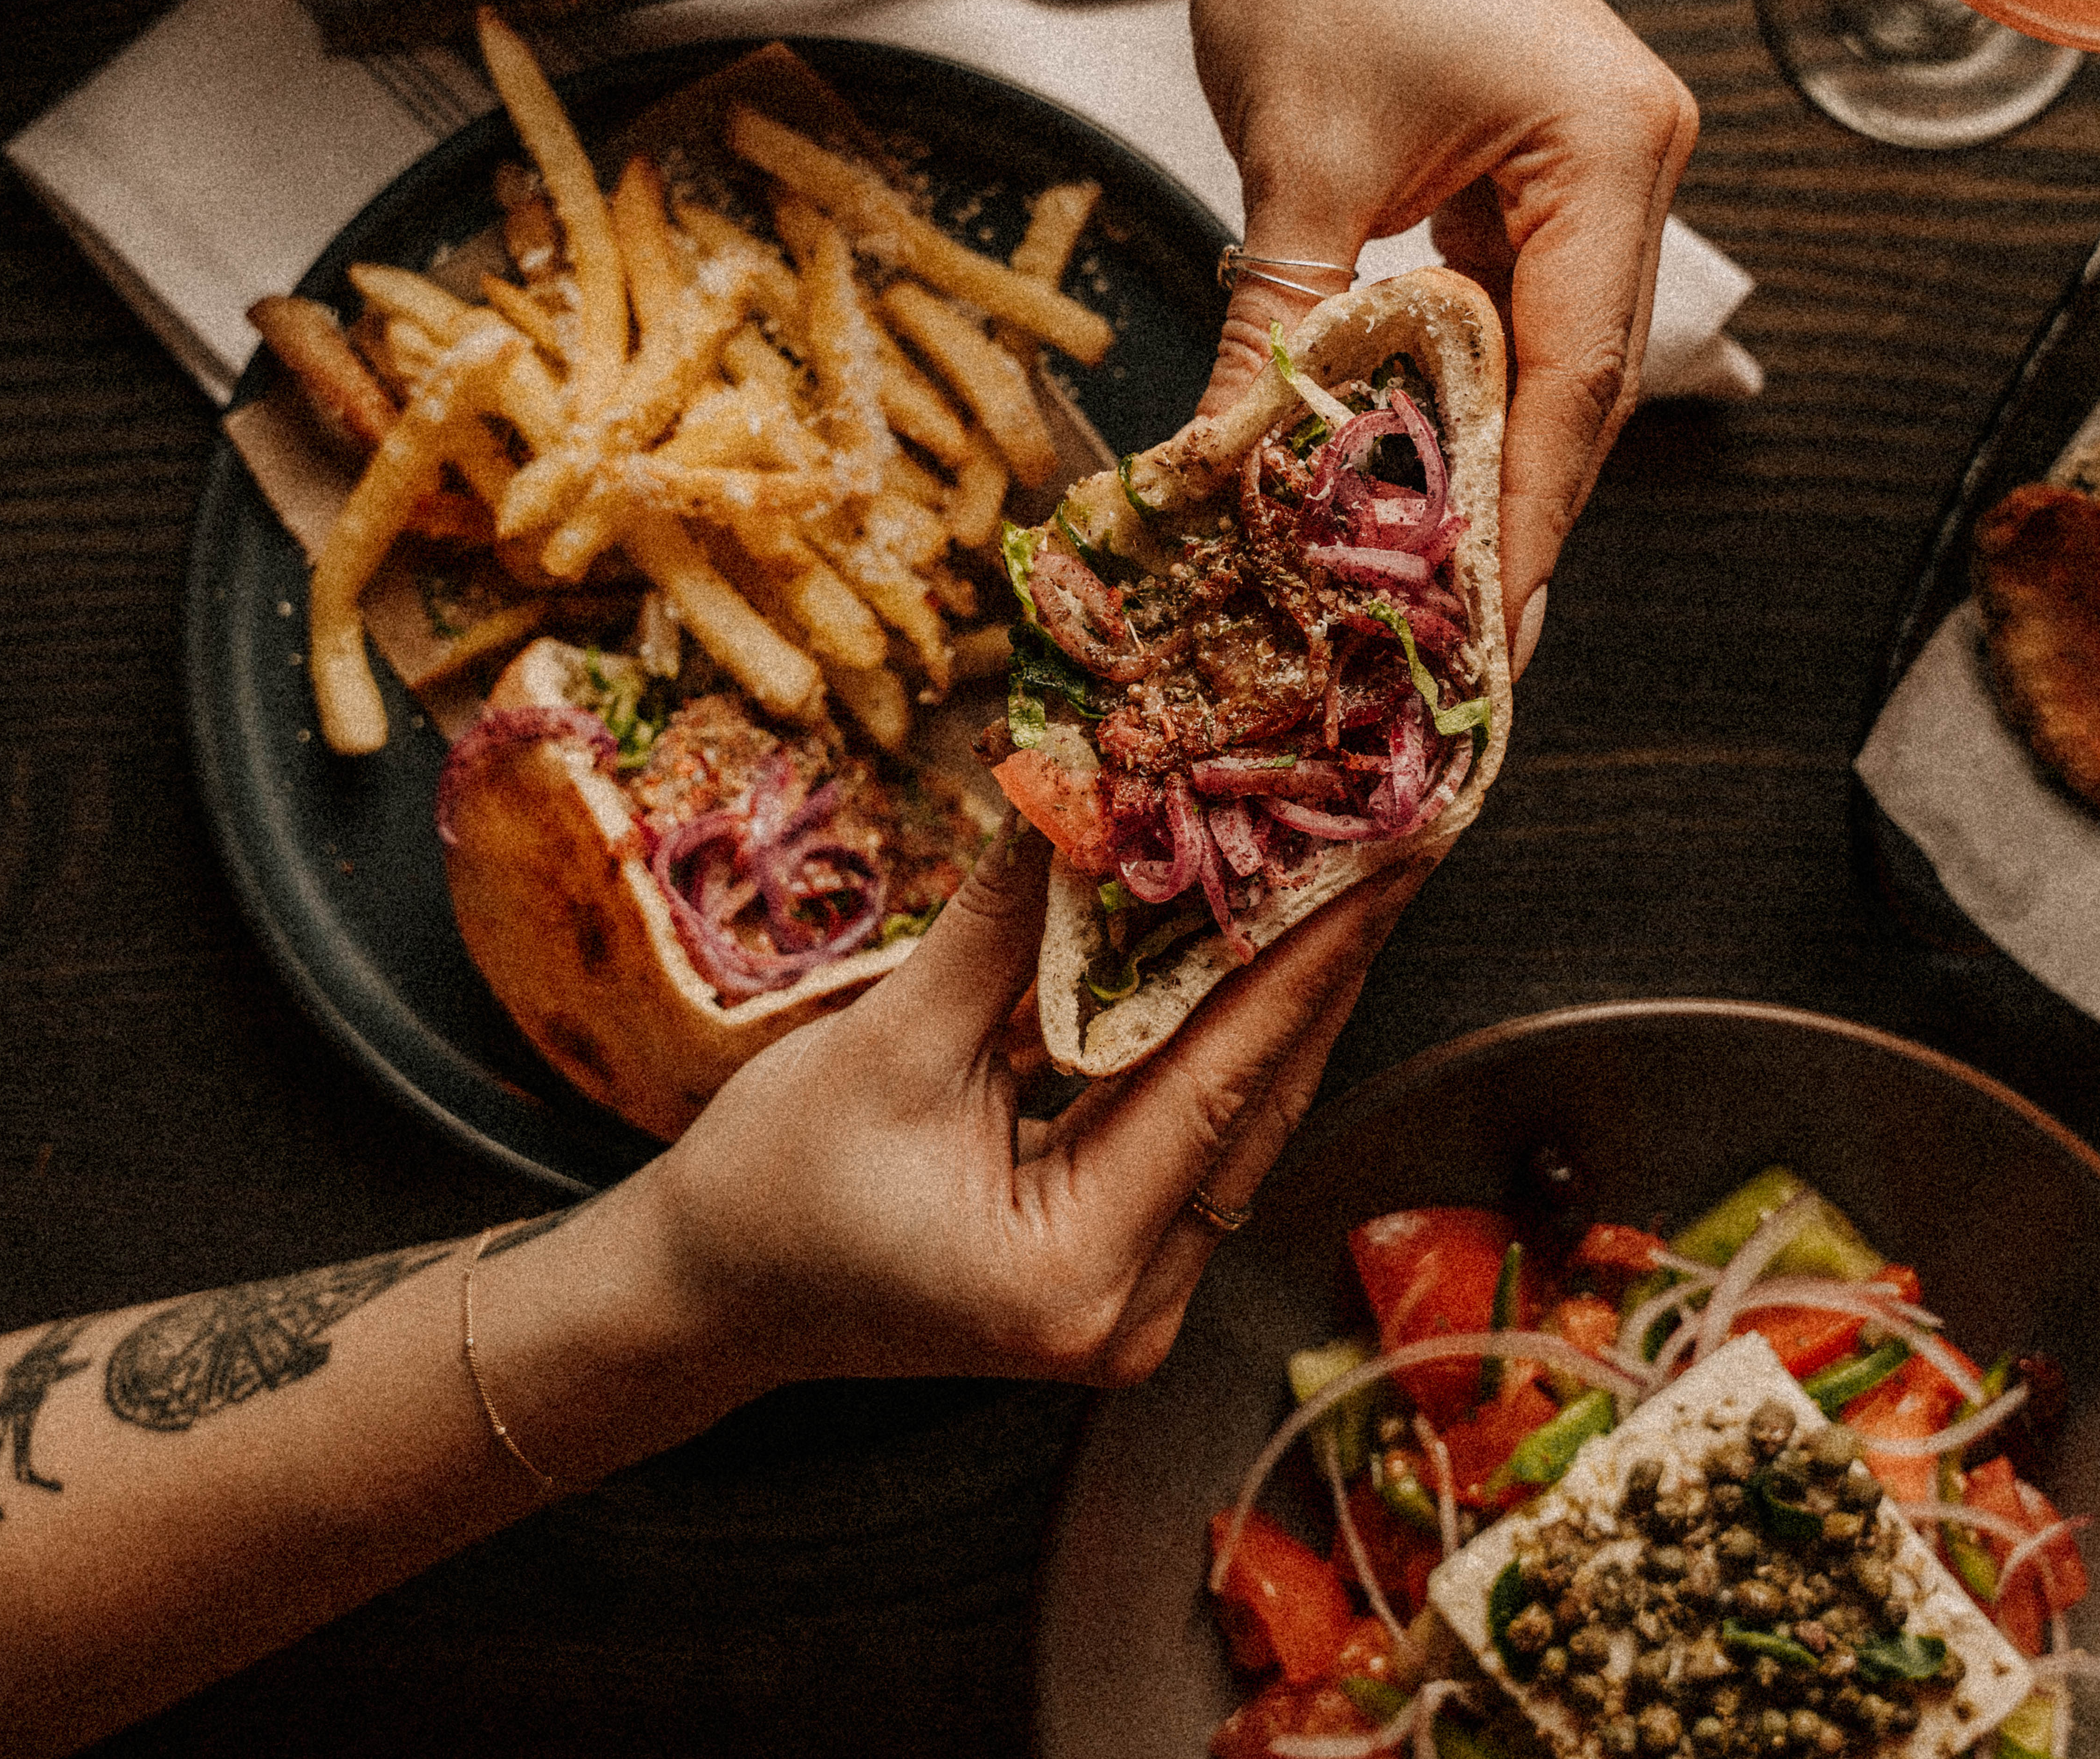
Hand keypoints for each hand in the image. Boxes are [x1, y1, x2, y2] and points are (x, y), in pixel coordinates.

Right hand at [630, 828, 1427, 1392]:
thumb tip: (1088, 786)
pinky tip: (1262, 947)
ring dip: (1285, 996)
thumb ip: (1006, 925)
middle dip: (1321, 962)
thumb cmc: (770, 1187)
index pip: (1220, 1084)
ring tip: (1345, 868)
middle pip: (1255, 1106)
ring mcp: (1135, 1306)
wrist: (710, 1296)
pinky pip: (1201, 1139)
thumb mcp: (888, 1043)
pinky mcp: (1124, 1274)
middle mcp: (1129, 1313)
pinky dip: (1225, 1043)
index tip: (1389, 853)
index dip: (1311, 956)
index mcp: (1068, 1273)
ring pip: (1242, 1123)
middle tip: (1388, 832)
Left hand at [1175, 0, 1698, 662]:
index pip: (1580, 373)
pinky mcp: (1531, 166)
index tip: (1485, 626)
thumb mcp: (1292, 171)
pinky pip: (1503, 308)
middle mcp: (1630, 155)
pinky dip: (1454, 387)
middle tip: (1460, 646)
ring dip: (1480, 455)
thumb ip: (1283, 336)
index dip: (1529, 513)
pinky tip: (1412, 471)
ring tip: (1430, 586)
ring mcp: (1587, 162)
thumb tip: (1231, 484)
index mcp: (1613, 142)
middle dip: (1514, 507)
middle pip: (1579, 376)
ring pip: (1540, 352)